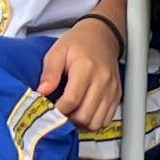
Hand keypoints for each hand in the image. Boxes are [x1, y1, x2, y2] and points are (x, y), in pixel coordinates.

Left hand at [37, 12, 123, 134]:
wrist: (102, 36)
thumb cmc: (78, 44)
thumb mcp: (58, 51)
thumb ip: (49, 72)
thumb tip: (42, 92)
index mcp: (86, 68)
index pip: (71, 100)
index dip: (57, 111)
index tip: (47, 111)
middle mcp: (102, 80)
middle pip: (84, 115)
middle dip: (68, 120)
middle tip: (57, 114)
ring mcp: (112, 89)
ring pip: (96, 122)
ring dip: (80, 124)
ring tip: (70, 115)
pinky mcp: (117, 95)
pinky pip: (106, 120)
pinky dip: (93, 122)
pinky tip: (83, 113)